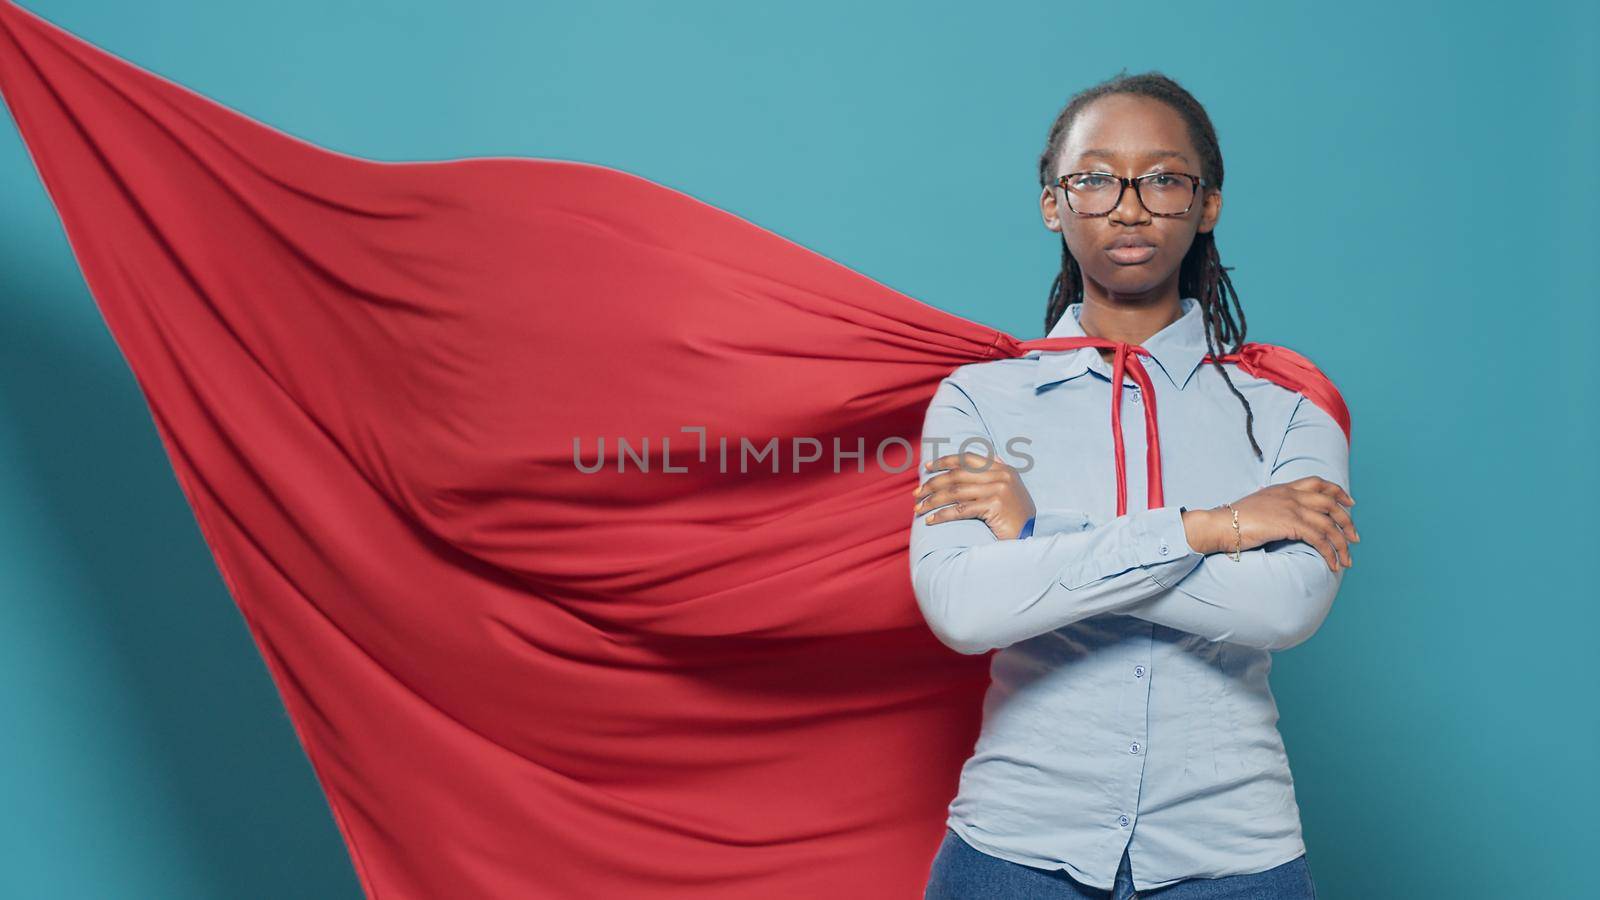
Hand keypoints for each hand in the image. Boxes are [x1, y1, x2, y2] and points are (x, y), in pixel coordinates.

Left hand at [913, 451, 1036, 540]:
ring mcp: (998, 490)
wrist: (1031, 534)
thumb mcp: (1011, 488)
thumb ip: (1000, 471)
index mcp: (1002, 469)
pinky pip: (960, 510)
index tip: (927, 468)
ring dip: (932, 501)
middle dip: (932, 484)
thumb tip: (990, 454)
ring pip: (955, 492)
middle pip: (956, 475)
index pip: (967, 458)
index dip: (945, 461)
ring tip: (919, 509)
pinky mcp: (994, 506)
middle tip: (916, 494)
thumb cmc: (1017, 515)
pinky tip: (931, 520)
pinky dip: (942, 515)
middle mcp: (1000, 476)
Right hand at [1182, 476, 1357, 570]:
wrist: (1220, 524)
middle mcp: (1290, 495)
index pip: (1318, 483)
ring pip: (1329, 524)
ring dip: (1342, 543)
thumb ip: (1274, 506)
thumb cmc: (1233, 521)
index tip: (1349, 503)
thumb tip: (1284, 518)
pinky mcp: (1290, 524)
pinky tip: (1332, 564)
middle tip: (1355, 538)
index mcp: (1283, 488)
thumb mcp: (1258, 506)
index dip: (1337, 492)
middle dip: (1347, 521)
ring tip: (1347, 560)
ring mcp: (1291, 508)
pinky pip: (1320, 539)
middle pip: (1330, 503)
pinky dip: (1330, 553)